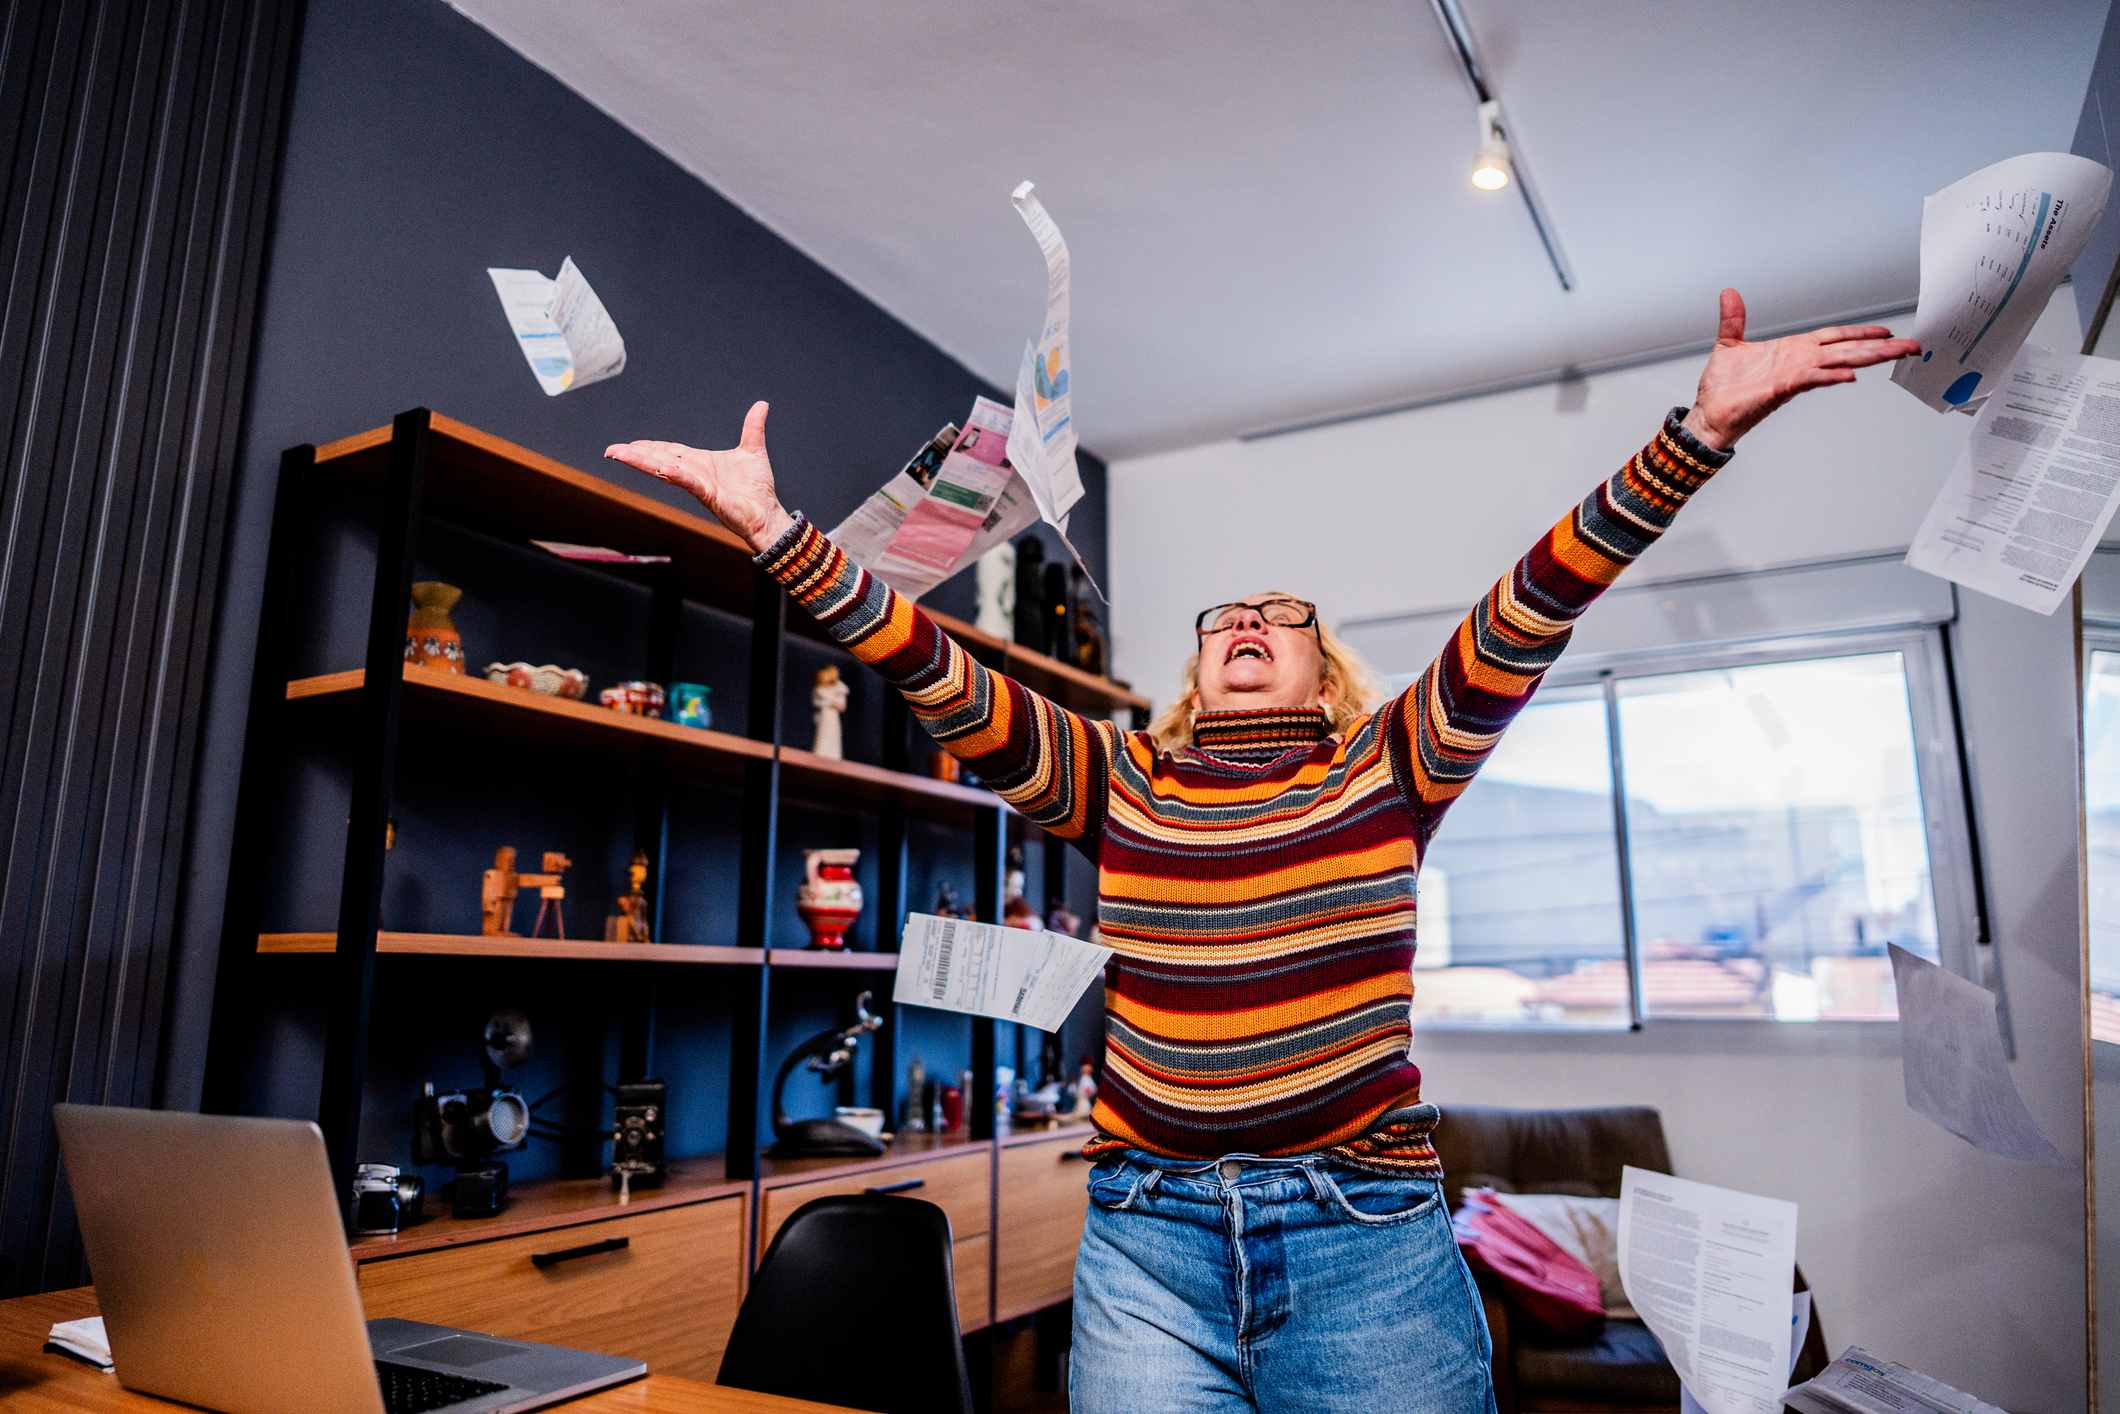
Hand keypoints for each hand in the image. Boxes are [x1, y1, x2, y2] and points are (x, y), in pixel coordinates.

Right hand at [605, 401, 794, 552]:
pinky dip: (675, 475)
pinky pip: (689, 482)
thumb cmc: (758, 488)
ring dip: (643, 462)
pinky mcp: (709, 495)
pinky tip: (660, 469)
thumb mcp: (753, 450)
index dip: (650, 446)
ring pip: (666, 469)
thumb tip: (761, 404)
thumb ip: (752, 427)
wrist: (768, 514)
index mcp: (701, 462)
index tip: (630, 443)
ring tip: (621, 455)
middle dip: (635, 454)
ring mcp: (700, 484)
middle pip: (659, 459)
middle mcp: (695, 472)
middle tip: (611, 450)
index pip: (670, 451)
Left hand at [1681, 290, 1920, 450]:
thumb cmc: (1722, 387)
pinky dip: (1830, 377)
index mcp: (1794, 350)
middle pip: (1848, 350)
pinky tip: (1849, 376)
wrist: (1708, 415)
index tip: (1887, 331)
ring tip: (1898, 353)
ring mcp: (1794, 376)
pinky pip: (1811, 380)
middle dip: (1881, 347)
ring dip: (1869, 357)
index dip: (1860, 332)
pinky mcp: (1782, 389)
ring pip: (1839, 363)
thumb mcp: (1729, 343)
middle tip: (1913, 344)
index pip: (1834, 337)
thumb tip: (1729, 293)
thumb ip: (1734, 318)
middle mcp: (1800, 362)